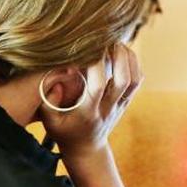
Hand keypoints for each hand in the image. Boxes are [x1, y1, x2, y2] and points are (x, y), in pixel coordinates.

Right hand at [40, 44, 142, 161]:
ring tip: (114, 42)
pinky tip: (120, 51)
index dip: (95, 63)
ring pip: (134, 79)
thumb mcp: (50, 122)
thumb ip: (49, 101)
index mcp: (88, 112)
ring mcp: (120, 104)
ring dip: (128, 57)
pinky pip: (137, 80)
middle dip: (118, 55)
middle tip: (106, 38)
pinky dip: (133, 63)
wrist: (87, 149)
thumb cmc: (65, 132)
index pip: (97, 85)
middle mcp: (108, 107)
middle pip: (123, 80)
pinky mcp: (126, 101)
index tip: (87, 46)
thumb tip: (57, 79)